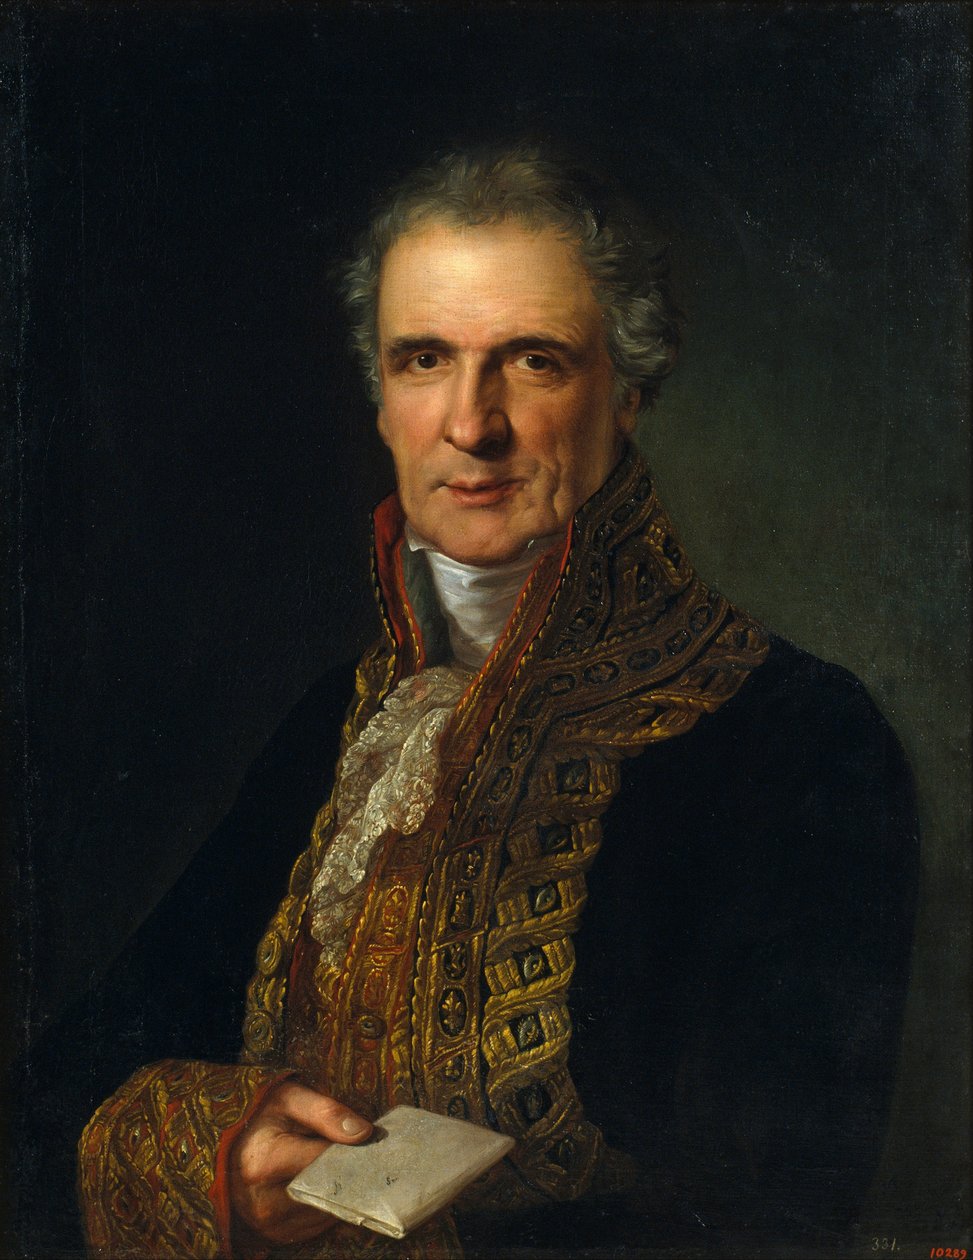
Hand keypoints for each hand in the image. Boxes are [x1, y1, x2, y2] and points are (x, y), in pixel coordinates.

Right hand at [230, 1079, 372, 1245]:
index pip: (325, 1162)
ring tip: (340, 1164)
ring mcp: (271, 1224)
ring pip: (328, 1210)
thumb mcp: (291, 1098)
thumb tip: (364, 1134)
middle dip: (350, 1172)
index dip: (352, 1149)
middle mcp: (264, 1202)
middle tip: (360, 1152)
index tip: (367, 1138)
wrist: (237, 1148)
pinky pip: (321, 1223)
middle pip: (328, 1191)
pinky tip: (327, 1181)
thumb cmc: (264, 1117)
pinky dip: (330, 1204)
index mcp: (264, 1163)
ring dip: (341, 1190)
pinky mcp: (280, 1235)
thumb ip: (326, 1112)